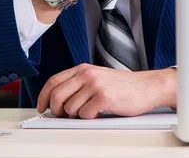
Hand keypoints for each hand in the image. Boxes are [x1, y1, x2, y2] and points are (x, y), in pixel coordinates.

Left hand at [36, 64, 175, 118]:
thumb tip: (57, 101)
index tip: (41, 107)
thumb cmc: (122, 86)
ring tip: (92, 110)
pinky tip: (101, 112)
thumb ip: (78, 84)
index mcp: (82, 69)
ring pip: (71, 109)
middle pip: (57, 96)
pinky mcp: (103, 97)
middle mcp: (86, 74)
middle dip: (57, 110)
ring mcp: (95, 85)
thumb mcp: (96, 78)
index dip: (43, 96)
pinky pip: (86, 115)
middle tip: (63, 116)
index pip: (53, 81)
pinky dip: (91, 118)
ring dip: (79, 115)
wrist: (147, 86)